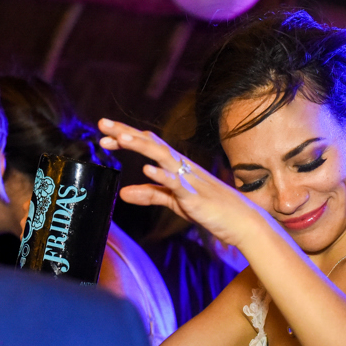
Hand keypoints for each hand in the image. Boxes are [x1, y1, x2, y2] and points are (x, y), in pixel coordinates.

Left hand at [97, 118, 262, 247]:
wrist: (243, 222)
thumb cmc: (212, 210)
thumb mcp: (174, 201)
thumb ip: (150, 194)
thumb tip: (123, 193)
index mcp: (177, 166)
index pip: (149, 145)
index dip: (126, 138)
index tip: (103, 136)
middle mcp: (182, 167)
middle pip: (151, 144)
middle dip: (126, 133)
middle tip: (102, 124)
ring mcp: (190, 179)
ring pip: (163, 156)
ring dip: (141, 146)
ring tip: (120, 138)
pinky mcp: (195, 197)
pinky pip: (177, 183)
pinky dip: (162, 175)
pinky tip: (147, 169)